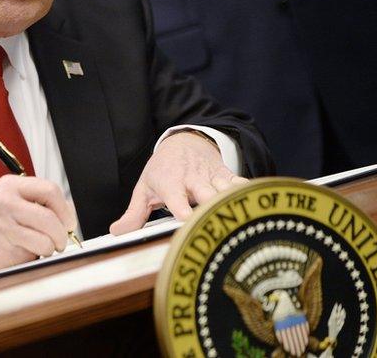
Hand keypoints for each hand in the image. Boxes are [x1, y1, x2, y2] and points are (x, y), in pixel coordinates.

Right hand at [0, 175, 76, 286]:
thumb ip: (33, 205)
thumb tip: (67, 217)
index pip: (50, 191)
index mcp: (10, 186)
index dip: (66, 210)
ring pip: (46, 235)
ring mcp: (2, 222)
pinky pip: (34, 251)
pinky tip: (26, 253)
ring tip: (43, 248)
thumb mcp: (6, 204)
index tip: (68, 222)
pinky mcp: (1, 243)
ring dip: (51, 247)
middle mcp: (6, 200)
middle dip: (62, 232)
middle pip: (51, 215)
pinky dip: (37, 256)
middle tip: (61, 240)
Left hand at [110, 131, 246, 233]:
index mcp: (170, 182)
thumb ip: (133, 214)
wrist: (185, 142)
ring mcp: (211, 177)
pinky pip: (241, 185)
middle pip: (206, 194)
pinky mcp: (227, 176)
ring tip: (243, 223)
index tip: (187, 220)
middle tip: (217, 225)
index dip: (183, 209)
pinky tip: (259, 209)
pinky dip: (249, 195)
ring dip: (233, 204)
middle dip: (212, 208)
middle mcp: (192, 179)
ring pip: (226, 190)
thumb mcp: (144, 189)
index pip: (176, 197)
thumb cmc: (163, 170)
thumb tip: (117, 234)